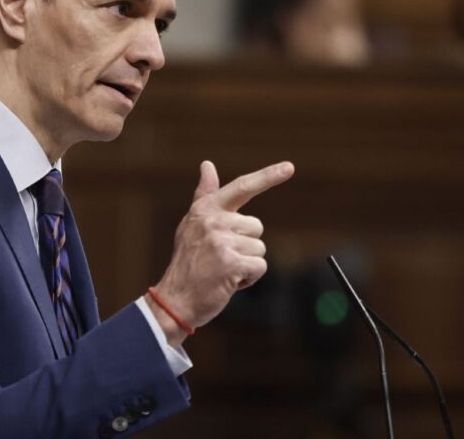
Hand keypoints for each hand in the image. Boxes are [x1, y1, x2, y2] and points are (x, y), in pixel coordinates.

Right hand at [148, 160, 294, 346]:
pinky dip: (249, 278)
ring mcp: (222, 242)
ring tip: (222, 270)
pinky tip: (229, 282)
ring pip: (259, 248)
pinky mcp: (231, 263)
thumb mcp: (192, 223)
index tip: (289, 167)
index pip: (242, 187)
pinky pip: (260, 266)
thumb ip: (205, 194)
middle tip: (221, 258)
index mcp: (206, 209)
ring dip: (246, 263)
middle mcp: (213, 221)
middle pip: (256, 227)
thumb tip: (207, 164)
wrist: (174, 299)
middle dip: (245, 245)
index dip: (268, 176)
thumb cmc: (188, 261)